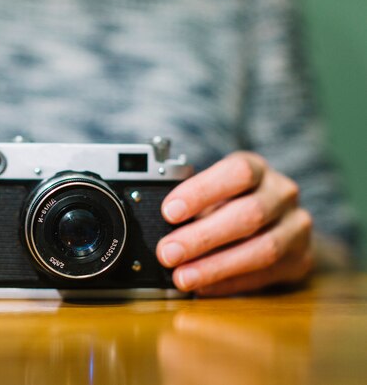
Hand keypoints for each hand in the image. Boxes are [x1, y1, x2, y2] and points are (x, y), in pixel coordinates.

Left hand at [156, 152, 312, 295]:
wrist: (277, 223)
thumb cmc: (232, 202)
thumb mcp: (212, 192)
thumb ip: (192, 204)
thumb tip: (157, 227)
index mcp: (257, 169)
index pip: (236, 173)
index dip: (202, 192)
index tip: (169, 212)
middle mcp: (282, 194)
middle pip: (249, 214)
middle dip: (202, 237)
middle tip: (168, 252)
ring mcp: (296, 228)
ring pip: (262, 249)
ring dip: (216, 266)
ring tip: (182, 277)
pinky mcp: (300, 260)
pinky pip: (265, 276)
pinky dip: (229, 284)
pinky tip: (203, 287)